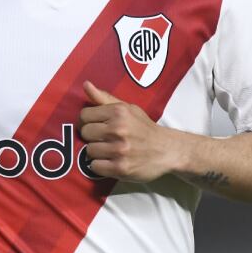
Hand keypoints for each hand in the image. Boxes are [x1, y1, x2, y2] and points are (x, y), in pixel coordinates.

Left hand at [78, 81, 196, 182]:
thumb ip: (104, 98)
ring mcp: (119, 149)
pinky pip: (95, 167)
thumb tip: (85, 84)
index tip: (95, 126)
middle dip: (92, 137)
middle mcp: (118, 129)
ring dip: (97, 153)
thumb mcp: (128, 109)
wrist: (167, 150)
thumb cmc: (143, 128)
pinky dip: (100, 166)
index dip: (87, 121)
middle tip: (103, 139)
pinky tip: (111, 161)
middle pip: (85, 133)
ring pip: (89, 151)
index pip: (84, 115)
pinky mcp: (121, 168)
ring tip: (109, 151)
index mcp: (118, 112)